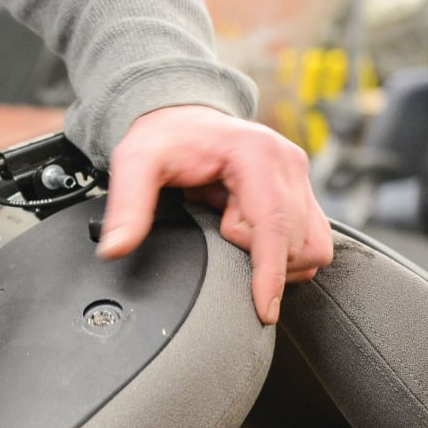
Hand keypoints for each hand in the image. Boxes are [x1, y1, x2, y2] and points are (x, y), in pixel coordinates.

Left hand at [95, 105, 333, 324]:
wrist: (180, 117)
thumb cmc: (164, 137)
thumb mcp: (136, 164)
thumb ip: (129, 207)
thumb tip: (116, 249)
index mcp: (256, 153)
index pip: (276, 226)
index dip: (270, 273)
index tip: (264, 310)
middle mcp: (288, 163)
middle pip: (295, 243)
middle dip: (254, 254)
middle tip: (218, 229)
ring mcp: (299, 176)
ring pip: (312, 247)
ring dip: (275, 257)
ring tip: (234, 233)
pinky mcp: (301, 190)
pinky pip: (311, 240)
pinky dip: (285, 253)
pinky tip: (251, 239)